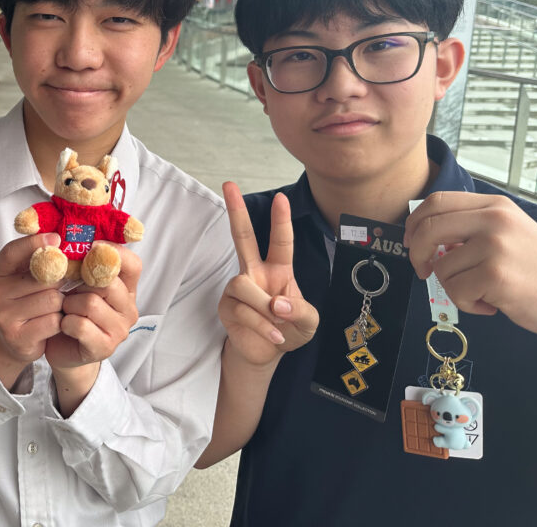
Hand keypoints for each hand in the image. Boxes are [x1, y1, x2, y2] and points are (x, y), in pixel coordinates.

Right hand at [0, 234, 64, 388]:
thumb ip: (36, 258)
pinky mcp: (16, 337)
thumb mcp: (24, 275)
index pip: (12, 252)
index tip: (56, 238)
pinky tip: (54, 322)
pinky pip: (54, 321)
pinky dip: (60, 321)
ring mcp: (3, 316)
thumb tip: (58, 238)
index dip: (34, 243)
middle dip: (59, 281)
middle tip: (62, 286)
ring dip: (61, 303)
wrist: (16, 341)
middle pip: (43, 278)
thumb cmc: (26, 300)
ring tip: (55, 307)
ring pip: (52, 299)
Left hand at [45, 243, 139, 370]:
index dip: (111, 252)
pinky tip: (64, 325)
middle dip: (78, 283)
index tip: (88, 248)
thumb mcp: (78, 283)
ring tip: (65, 309)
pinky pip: (80, 325)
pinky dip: (66, 322)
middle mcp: (129, 308)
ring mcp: (120, 330)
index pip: (132, 263)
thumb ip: (82, 264)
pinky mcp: (105, 347)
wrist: (63, 349)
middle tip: (67, 289)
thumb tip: (67, 240)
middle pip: (106, 282)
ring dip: (69, 304)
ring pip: (91, 303)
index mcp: (127, 288)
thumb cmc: (70, 310)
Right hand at [219, 182, 317, 365]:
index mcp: (278, 270)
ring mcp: (238, 288)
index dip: (281, 220)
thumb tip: (278, 302)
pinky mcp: (226, 306)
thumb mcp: (309, 322)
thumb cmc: (289, 329)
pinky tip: (272, 335)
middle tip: (228, 184)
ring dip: (265, 309)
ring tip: (277, 324)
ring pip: (245, 286)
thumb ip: (301, 310)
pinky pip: (242, 310)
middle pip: (242, 236)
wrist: (267, 353)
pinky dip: (262, 326)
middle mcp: (255, 272)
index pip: (280, 241)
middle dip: (236, 210)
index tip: (281, 198)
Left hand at [406, 191, 536, 334]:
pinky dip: (468, 303)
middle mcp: (494, 220)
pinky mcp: (495, 275)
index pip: (436, 203)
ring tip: (484, 291)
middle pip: (428, 229)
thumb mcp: (508, 234)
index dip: (415, 223)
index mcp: (494, 206)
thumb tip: (427, 238)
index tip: (411, 241)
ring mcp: (495, 246)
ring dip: (454, 287)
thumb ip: (470, 230)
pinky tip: (492, 303)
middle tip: (423, 270)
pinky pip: (455, 291)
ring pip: (441, 267)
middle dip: (417, 254)